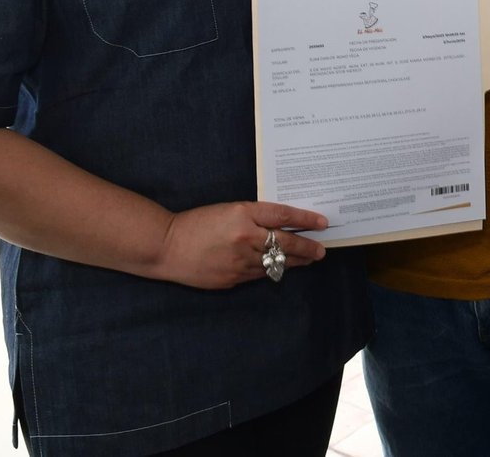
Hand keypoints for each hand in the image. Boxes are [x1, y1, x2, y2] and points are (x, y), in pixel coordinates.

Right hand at [155, 201, 328, 288]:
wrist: (166, 247)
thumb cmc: (196, 223)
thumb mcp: (227, 210)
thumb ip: (252, 217)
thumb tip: (279, 225)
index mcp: (242, 214)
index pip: (282, 215)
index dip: (305, 219)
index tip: (322, 223)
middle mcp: (245, 237)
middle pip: (285, 242)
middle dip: (307, 247)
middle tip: (321, 250)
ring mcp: (239, 261)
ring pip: (276, 262)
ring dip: (294, 261)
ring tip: (308, 259)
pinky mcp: (233, 279)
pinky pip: (259, 274)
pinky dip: (272, 270)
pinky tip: (280, 268)